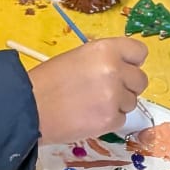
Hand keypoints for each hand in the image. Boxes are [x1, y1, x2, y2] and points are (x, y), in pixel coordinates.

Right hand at [28, 37, 148, 142]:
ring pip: (132, 102)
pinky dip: (108, 120)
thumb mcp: (78, 57)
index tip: (124, 67)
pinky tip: (89, 116)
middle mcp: (114, 70)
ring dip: (118, 104)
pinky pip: (121, 119)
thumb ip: (103, 59)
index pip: (139, 52)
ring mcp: (114, 97)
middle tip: (106, 89)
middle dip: (127, 86)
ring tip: (92, 103)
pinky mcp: (110, 120)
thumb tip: (122, 67)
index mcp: (105, 49)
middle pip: (140, 80)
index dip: (132, 61)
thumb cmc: (48, 79)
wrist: (29, 107)